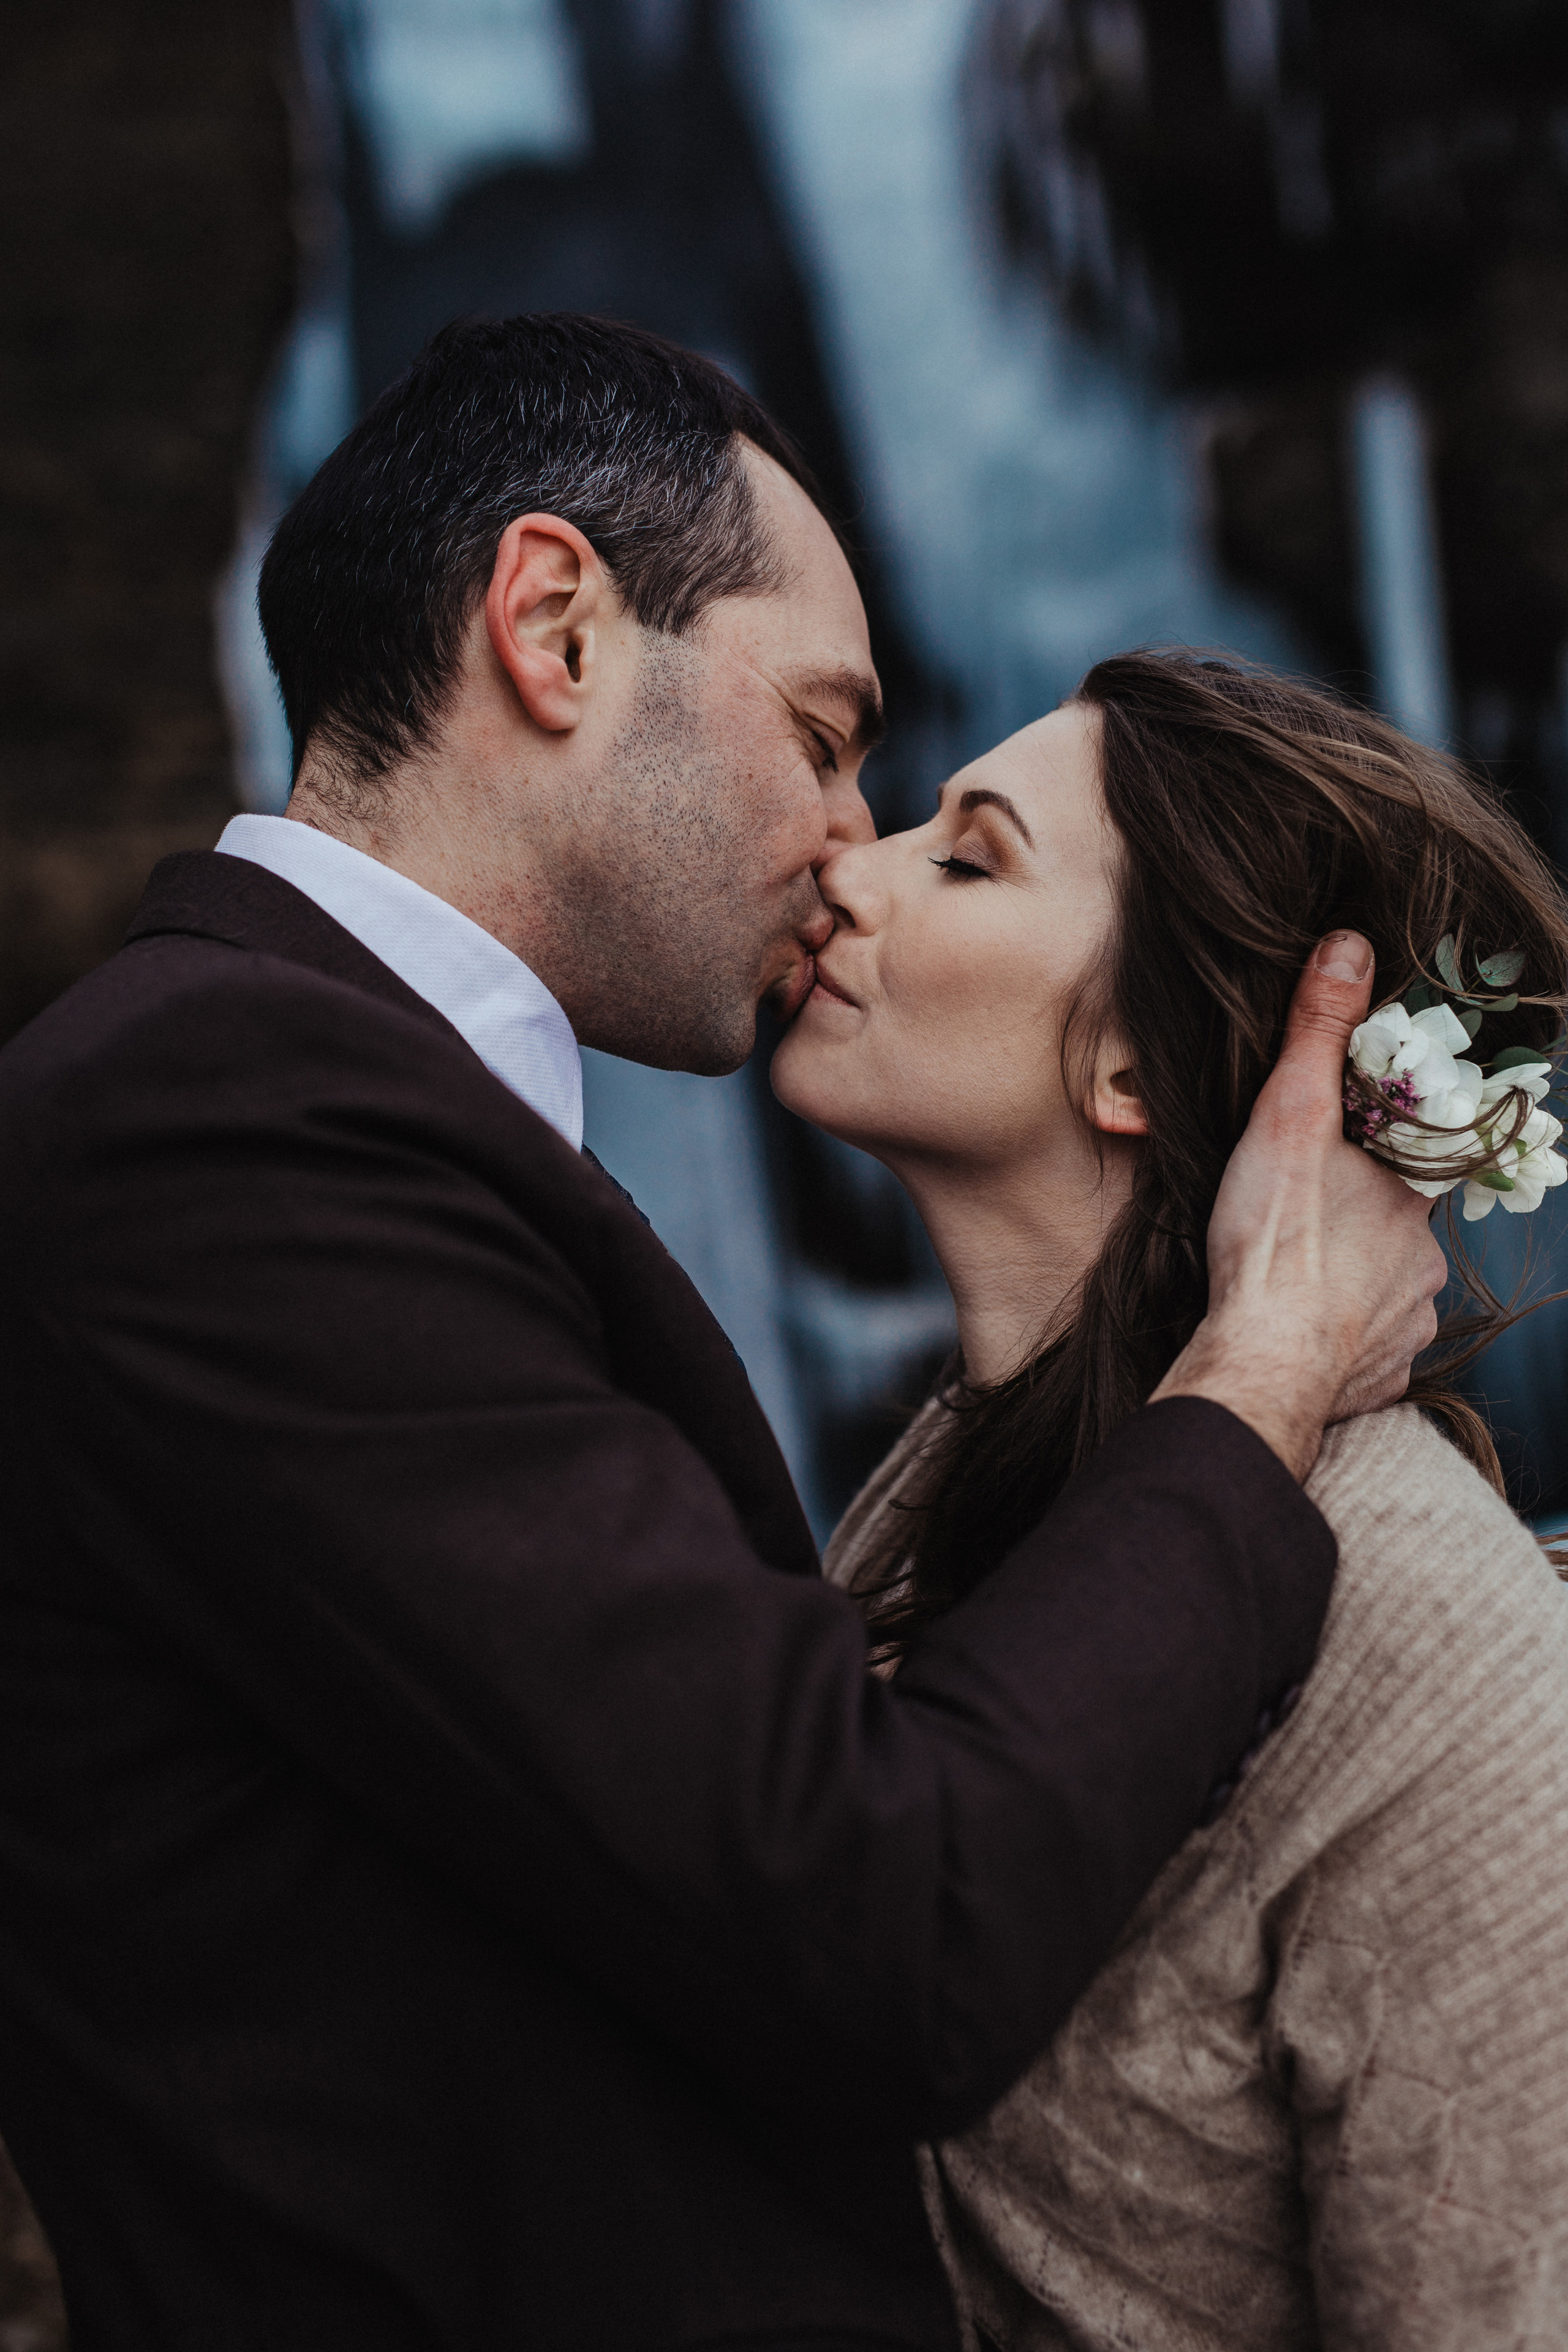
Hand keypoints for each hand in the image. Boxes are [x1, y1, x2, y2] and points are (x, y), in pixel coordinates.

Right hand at [1151, 930, 1447, 1478]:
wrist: (1257, 1362)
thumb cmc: (1273, 1244)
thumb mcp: (1289, 1116)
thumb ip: (1318, 1033)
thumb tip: (1350, 947)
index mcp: (1412, 1199)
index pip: (1413, 1163)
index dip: (1374, 1158)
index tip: (1336, 1165)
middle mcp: (1425, 1265)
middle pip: (1396, 1229)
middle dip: (1356, 1223)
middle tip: (1300, 1221)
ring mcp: (1406, 1325)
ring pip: (1384, 1291)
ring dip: (1348, 1285)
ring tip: (1293, 1279)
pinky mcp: (1378, 1377)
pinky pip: (1367, 1349)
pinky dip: (1338, 1339)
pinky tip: (1299, 1329)